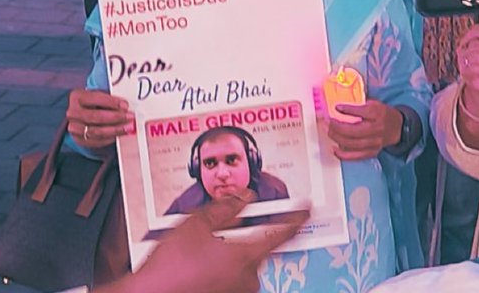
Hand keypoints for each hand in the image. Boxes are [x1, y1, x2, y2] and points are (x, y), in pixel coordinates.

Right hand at [67, 87, 134, 150]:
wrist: (79, 113)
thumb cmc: (93, 102)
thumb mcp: (99, 94)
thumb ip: (110, 99)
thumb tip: (125, 106)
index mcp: (78, 96)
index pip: (96, 98)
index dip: (112, 102)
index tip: (125, 105)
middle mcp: (72, 112)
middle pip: (95, 116)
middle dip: (115, 117)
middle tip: (129, 117)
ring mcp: (73, 127)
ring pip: (95, 131)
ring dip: (114, 130)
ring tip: (127, 128)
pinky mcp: (78, 139)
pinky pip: (95, 141)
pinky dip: (108, 139)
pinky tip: (117, 135)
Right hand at [106, 199, 308, 292]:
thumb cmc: (171, 265)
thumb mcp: (198, 223)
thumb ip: (228, 207)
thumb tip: (245, 196)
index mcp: (246, 255)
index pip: (283, 232)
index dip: (296, 218)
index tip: (306, 209)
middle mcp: (247, 277)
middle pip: (258, 248)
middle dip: (243, 236)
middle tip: (218, 233)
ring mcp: (237, 292)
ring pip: (244, 265)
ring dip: (230, 255)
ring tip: (201, 252)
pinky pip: (233, 280)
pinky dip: (223, 269)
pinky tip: (201, 265)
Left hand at [327, 99, 402, 160]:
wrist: (397, 128)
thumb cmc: (383, 114)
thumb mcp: (375, 103)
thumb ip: (360, 104)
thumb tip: (341, 104)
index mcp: (377, 113)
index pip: (361, 111)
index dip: (347, 109)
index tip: (336, 107)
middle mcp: (376, 129)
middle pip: (353, 131)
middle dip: (337, 127)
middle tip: (328, 122)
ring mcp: (374, 143)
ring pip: (352, 144)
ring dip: (337, 138)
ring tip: (329, 132)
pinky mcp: (372, 152)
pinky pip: (355, 156)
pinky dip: (342, 154)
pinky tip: (334, 148)